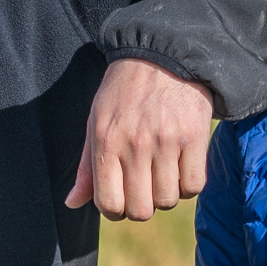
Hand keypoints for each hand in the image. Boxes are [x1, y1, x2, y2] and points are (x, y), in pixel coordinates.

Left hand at [67, 55, 218, 218]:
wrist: (163, 54)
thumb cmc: (124, 91)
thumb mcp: (96, 121)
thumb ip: (86, 166)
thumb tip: (72, 202)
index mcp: (106, 142)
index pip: (109, 203)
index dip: (115, 211)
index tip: (122, 200)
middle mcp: (134, 144)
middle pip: (141, 210)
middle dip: (142, 207)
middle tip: (144, 189)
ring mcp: (166, 141)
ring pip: (168, 200)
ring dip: (167, 195)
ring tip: (163, 173)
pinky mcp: (194, 136)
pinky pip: (194, 186)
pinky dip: (189, 184)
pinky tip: (182, 168)